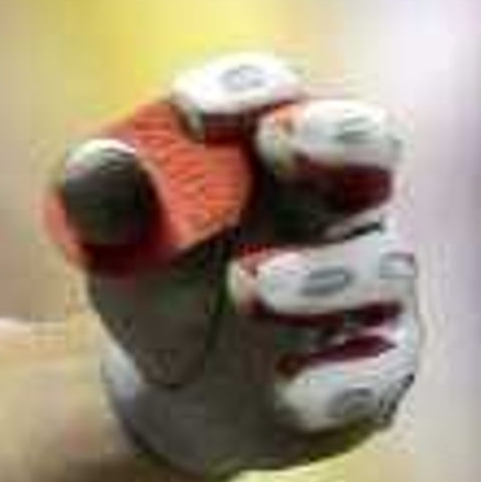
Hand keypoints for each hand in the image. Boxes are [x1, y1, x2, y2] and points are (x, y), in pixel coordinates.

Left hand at [45, 48, 420, 481]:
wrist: (173, 391)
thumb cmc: (160, 285)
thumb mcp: (118, 245)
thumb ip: (104, 201)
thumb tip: (100, 164)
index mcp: (276, 152)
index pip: (276, 94)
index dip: (246, 90)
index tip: (191, 112)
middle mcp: (339, 208)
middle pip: (371, 147)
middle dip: (336, 138)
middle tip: (280, 142)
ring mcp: (370, 289)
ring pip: (380, 267)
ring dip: (319, 275)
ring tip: (246, 285)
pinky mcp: (375, 370)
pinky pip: (375, 371)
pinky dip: (333, 379)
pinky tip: (284, 388)